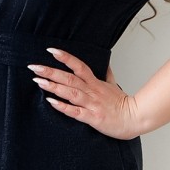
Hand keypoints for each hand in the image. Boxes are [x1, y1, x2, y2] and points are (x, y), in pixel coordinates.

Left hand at [27, 47, 141, 139]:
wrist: (136, 118)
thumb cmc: (123, 104)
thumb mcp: (114, 86)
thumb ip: (107, 75)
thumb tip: (106, 65)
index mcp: (95, 83)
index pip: (79, 66)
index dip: (65, 57)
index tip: (51, 50)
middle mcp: (92, 91)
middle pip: (69, 78)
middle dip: (50, 71)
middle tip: (34, 66)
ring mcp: (91, 104)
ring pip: (70, 92)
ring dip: (53, 86)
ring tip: (38, 81)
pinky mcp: (92, 118)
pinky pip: (75, 111)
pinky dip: (63, 106)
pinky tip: (51, 102)